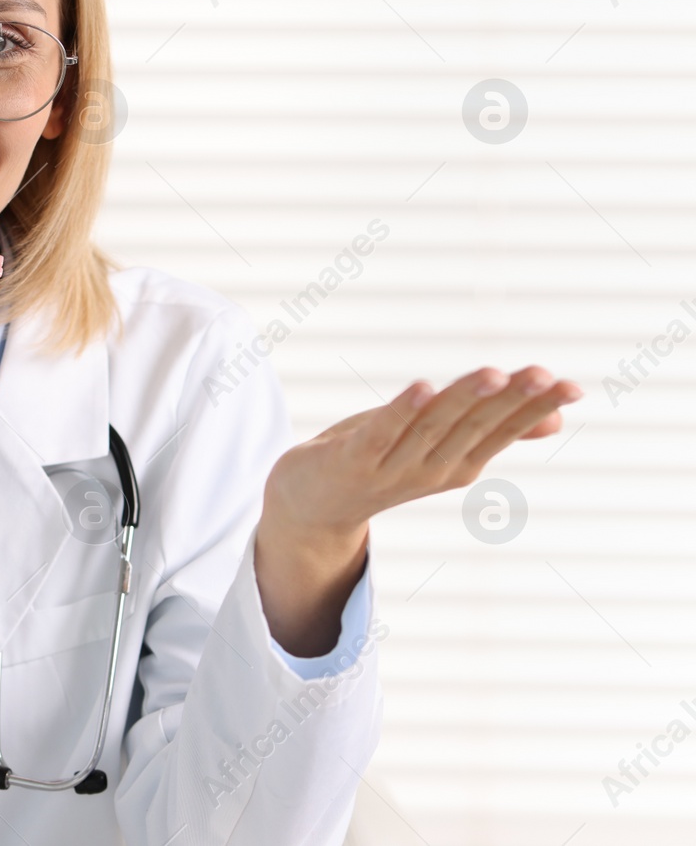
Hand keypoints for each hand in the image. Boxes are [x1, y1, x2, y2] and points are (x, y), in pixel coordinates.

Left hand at [255, 365, 583, 654]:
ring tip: (492, 374)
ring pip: (433, 426)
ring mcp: (392, 467)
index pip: (502, 429)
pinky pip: (380, 434)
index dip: (534, 407)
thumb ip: (492, 429)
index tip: (570, 385)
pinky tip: (422, 388)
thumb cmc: (378, 461)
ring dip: (462, 399)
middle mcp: (432, 467)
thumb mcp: (439, 443)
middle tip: (544, 375)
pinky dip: (401, 411)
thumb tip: (555, 420)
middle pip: (475, 426)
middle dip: (510, 400)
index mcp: (458, 462)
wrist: (307, 504)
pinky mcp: (352, 460)